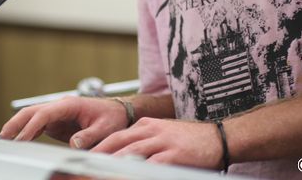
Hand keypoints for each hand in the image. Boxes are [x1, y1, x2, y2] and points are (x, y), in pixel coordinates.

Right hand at [0, 96, 127, 147]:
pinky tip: (18, 141)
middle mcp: (60, 106)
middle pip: (31, 112)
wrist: (118, 111)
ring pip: (31, 117)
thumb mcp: (105, 128)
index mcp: (69, 105)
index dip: (31, 127)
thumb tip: (74, 145)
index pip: (44, 114)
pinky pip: (37, 125)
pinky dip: (26, 132)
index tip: (21, 139)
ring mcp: (57, 113)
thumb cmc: (112, 117)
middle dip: (15, 124)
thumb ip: (89, 136)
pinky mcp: (56, 121)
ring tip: (4, 140)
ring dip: (17, 127)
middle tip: (2, 138)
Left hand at [90, 117, 223, 168]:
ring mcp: (162, 141)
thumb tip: (122, 159)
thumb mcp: (162, 136)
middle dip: (98, 158)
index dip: (97, 150)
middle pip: (117, 144)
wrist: (218, 138)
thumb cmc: (189, 141)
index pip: (114, 137)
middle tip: (83, 169)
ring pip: (130, 153)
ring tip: (98, 174)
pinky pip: (151, 165)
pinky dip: (138, 172)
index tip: (82, 161)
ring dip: (113, 165)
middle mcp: (150, 130)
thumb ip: (143, 145)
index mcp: (145, 125)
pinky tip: (128, 176)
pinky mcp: (174, 154)